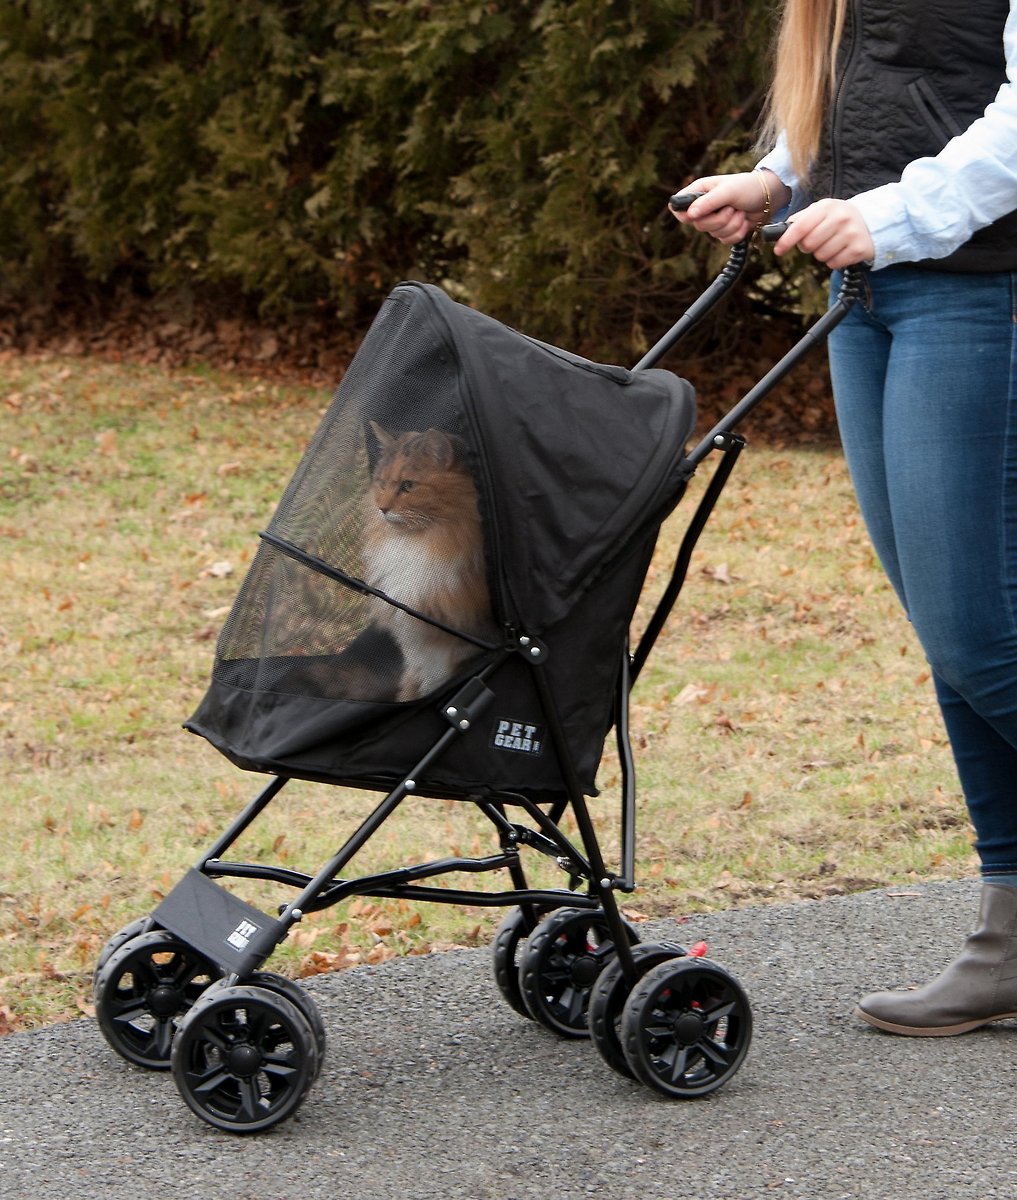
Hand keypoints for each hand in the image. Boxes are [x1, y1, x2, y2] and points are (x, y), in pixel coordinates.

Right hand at [671, 171, 789, 244]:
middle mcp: (703, 207)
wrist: (769, 197)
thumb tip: (690, 215)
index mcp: (699, 192)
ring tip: (740, 211)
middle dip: (719, 220)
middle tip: (731, 208)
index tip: (697, 215)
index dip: (685, 215)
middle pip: (698, 225)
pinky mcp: (725, 231)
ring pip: (713, 235)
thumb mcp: (727, 190)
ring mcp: (714, 220)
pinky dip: (737, 233)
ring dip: (731, 225)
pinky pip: (725, 241)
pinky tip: (743, 221)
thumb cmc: (748, 187)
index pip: (678, 208)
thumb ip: (708, 202)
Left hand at [773, 198, 873, 267]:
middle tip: (816, 241)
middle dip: (807, 247)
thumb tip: (778, 232)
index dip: (787, 240)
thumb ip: (800, 220)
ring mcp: (851, 233)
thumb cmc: (836, 218)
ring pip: (820, 256)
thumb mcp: (820, 212)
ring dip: (821, 254)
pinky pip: (833, 264)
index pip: (801, 226)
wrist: (869, 222)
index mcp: (827, 206)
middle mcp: (841, 218)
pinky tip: (841, 250)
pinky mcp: (859, 249)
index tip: (778, 250)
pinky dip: (833, 261)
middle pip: (809, 245)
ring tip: (831, 243)